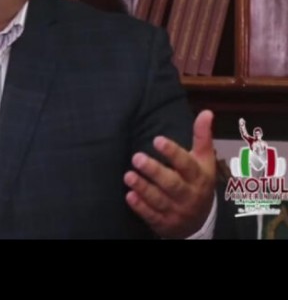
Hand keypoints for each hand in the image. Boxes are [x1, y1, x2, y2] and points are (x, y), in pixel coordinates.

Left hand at [124, 110, 215, 237]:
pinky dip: (141, 207)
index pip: (187, 164)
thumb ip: (202, 137)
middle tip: (136, 157)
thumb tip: (206, 112)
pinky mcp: (164, 223)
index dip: (173, 153)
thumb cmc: (197, 181)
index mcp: (199, 177)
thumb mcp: (203, 161)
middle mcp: (189, 195)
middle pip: (172, 184)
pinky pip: (152, 216)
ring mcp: (177, 210)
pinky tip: (129, 196)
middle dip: (154, 171)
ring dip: (144, 188)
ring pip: (160, 200)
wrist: (200, 220)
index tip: (157, 140)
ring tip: (128, 175)